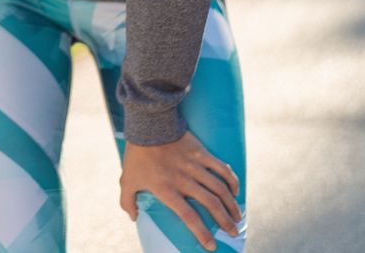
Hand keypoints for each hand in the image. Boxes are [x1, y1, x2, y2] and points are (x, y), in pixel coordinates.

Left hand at [119, 130, 241, 250]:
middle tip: (232, 232)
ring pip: (219, 188)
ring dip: (231, 204)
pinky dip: (231, 180)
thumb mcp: (127, 180)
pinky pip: (221, 168)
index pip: (189, 216)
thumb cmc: (136, 154)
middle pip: (211, 204)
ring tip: (237, 216)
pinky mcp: (201, 152)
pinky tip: (236, 190)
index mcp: (167, 189)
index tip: (211, 246)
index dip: (201, 233)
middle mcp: (183, 179)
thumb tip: (134, 218)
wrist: (148, 124)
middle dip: (224, 221)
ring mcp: (194, 165)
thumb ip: (127, 202)